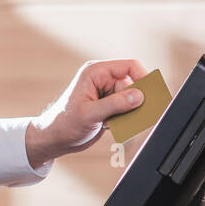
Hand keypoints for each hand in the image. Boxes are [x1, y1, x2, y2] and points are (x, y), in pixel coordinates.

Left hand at [25, 58, 147, 167]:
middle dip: (134, 102)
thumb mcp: (90, 114)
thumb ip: (115, 104)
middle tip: (129, 116)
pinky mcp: (109, 106)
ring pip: (132, 100)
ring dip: (128, 113)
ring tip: (111, 123)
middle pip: (133, 85)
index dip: (143, 78)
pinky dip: (124, 119)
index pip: (129, 66)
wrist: (54, 139)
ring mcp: (106, 93)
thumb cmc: (64, 123)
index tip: (150, 95)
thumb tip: (139, 96)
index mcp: (96, 72)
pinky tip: (109, 126)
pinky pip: (127, 110)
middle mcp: (102, 79)